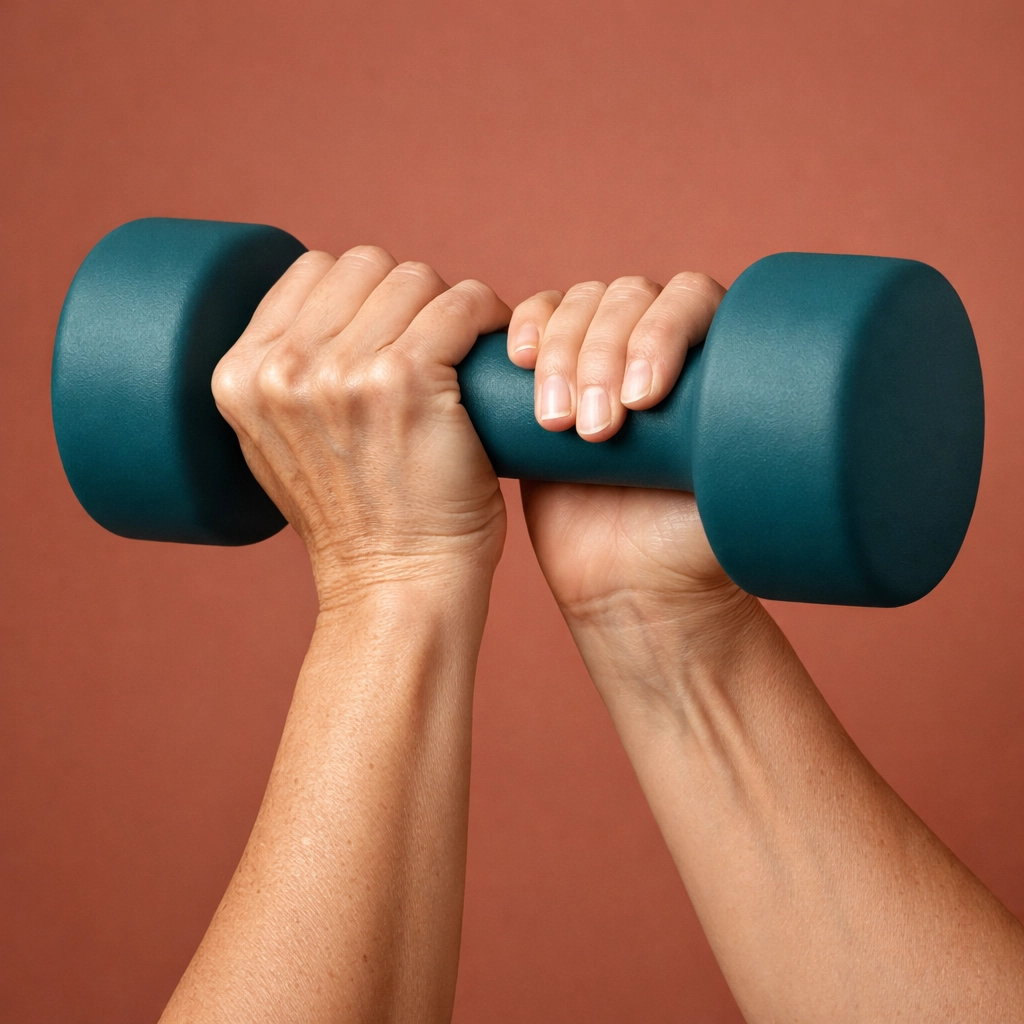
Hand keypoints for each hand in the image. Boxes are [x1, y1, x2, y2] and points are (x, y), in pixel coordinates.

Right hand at [212, 247, 510, 608]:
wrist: (393, 585)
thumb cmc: (357, 526)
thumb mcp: (281, 451)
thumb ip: (285, 388)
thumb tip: (325, 326)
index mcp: (241, 376)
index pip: (311, 273)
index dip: (364, 292)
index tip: (397, 325)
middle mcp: (283, 368)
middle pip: (364, 267)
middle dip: (408, 295)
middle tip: (438, 339)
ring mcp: (343, 372)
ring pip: (414, 279)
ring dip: (449, 304)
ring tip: (467, 345)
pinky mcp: (406, 379)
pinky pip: (460, 303)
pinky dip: (486, 311)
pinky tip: (493, 338)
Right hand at [507, 273, 754, 634]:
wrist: (634, 586)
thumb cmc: (695, 548)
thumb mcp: (743, 501)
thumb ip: (759, 452)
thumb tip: (785, 410)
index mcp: (718, 356)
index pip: (691, 299)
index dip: (661, 334)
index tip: (644, 402)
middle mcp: (659, 342)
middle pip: (627, 298)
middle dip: (603, 357)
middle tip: (600, 431)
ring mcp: (601, 353)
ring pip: (578, 305)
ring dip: (563, 356)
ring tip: (559, 423)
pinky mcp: (550, 375)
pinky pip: (536, 321)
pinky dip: (527, 327)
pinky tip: (522, 357)